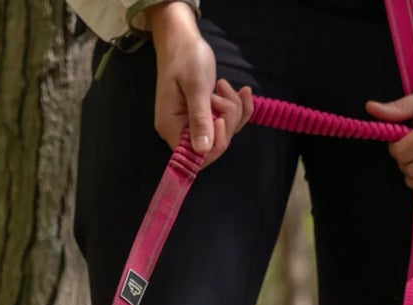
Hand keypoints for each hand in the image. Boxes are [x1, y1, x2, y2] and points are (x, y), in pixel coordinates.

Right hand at [144, 2, 252, 164]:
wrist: (181, 39)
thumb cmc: (186, 57)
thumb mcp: (196, 87)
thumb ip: (200, 119)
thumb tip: (203, 151)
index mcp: (172, 128)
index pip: (199, 156)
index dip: (217, 142)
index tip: (222, 118)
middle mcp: (179, 132)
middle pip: (214, 146)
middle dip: (228, 120)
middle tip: (223, 92)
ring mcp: (191, 125)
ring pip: (223, 133)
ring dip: (233, 110)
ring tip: (224, 86)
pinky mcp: (203, 117)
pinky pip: (226, 123)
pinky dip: (237, 108)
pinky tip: (240, 91)